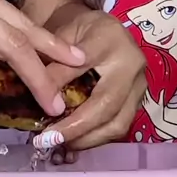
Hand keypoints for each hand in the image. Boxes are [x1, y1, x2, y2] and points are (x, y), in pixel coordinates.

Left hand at [44, 3, 145, 148]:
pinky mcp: (138, 102)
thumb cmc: (80, 31)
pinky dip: (94, 139)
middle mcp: (132, 64)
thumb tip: (37, 93)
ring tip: (57, 144)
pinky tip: (71, 144)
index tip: (37, 107)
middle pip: (107, 105)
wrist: (106, 31)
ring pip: (118, 123)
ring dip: (86, 140)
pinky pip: (119, 128)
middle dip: (76, 128)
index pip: (81, 64)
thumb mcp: (62, 34)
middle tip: (48, 140)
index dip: (58, 86)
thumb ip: (51, 58)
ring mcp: (139, 86)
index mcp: (109, 39)